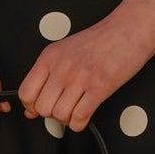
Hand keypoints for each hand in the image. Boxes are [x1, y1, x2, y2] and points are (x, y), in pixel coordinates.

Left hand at [18, 9, 154, 129]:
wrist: (128, 29)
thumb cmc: (100, 40)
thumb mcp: (64, 51)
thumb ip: (46, 76)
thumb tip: (30, 107)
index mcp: (50, 57)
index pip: (26, 93)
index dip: (31, 107)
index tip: (40, 109)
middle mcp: (62, 67)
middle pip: (42, 108)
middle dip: (51, 115)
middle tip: (62, 108)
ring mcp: (80, 77)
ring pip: (60, 115)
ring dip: (67, 119)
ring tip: (75, 111)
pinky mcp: (100, 87)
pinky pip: (80, 117)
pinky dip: (80, 124)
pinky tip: (84, 116)